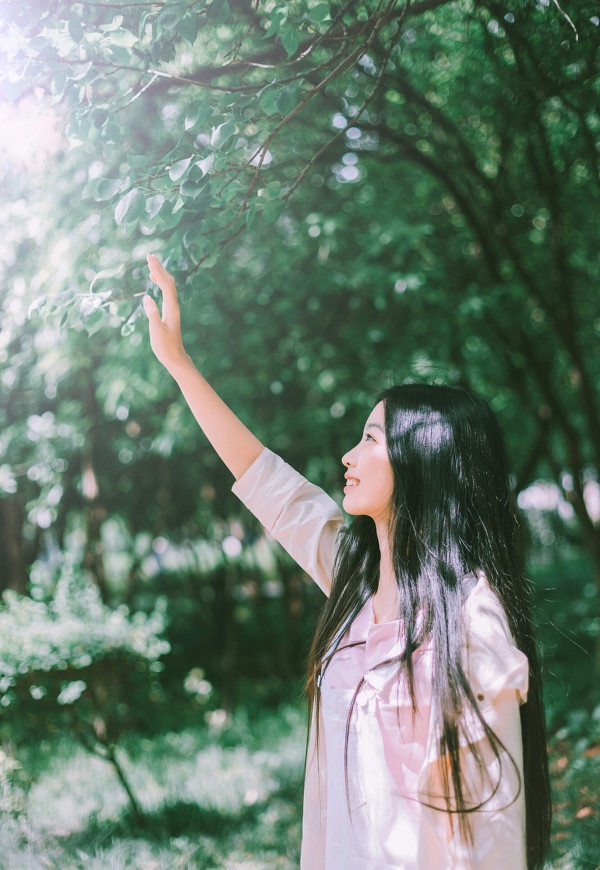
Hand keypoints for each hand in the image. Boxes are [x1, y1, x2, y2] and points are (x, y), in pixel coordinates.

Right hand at [144, 255, 188, 372]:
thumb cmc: (165, 347)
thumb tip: (146, 298)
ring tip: (151, 263)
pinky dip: (160, 283)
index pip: (166, 285)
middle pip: (169, 282)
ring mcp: (173, 308)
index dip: (158, 271)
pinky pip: (166, 292)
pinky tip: (154, 280)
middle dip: (160, 268)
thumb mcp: (156, 331)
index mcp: (171, 308)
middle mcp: (174, 306)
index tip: (149, 260)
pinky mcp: (170, 312)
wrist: (175, 357)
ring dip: (160, 274)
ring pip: (169, 286)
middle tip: (150, 255)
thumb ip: (152, 314)